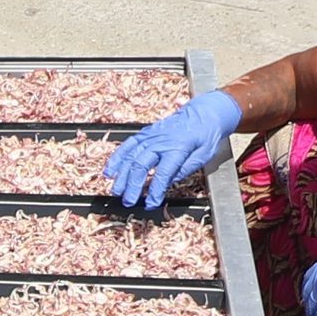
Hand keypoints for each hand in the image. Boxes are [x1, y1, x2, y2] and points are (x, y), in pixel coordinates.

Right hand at [102, 91, 241, 209]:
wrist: (204, 112)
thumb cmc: (206, 135)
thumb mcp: (205, 154)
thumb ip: (187, 168)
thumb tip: (169, 181)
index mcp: (178, 148)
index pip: (163, 173)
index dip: (155, 191)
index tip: (150, 204)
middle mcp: (161, 141)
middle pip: (141, 165)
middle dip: (132, 186)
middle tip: (128, 201)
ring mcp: (151, 136)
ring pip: (131, 156)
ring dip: (121, 175)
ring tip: (116, 191)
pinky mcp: (145, 133)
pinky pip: (127, 145)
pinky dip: (117, 158)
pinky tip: (110, 171)